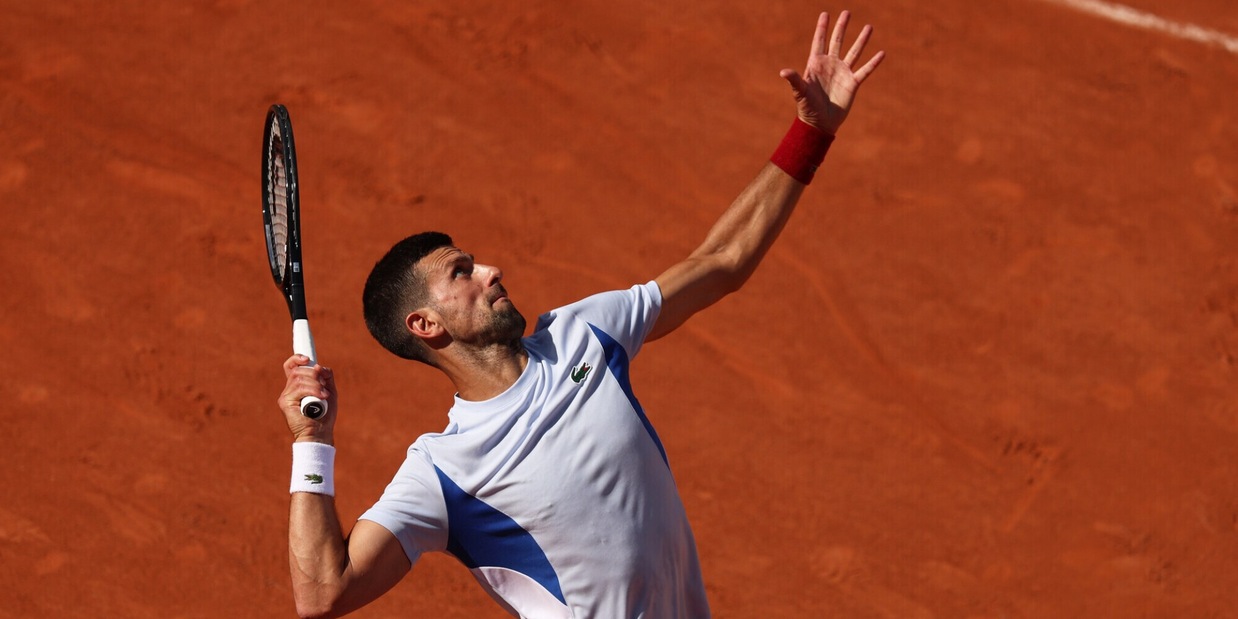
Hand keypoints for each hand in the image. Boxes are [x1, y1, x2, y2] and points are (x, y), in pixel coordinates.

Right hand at [278, 355, 338, 443]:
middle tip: (324, 386)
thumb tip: (319, 366)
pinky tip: (321, 398)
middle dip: (314, 374)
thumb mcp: (329, 391)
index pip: (291, 367)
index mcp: (298, 386)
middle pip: (298, 371)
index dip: (296, 359)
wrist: (320, 433)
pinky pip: (299, 388)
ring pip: (299, 378)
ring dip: (316, 384)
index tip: (307, 359)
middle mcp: (289, 390)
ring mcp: (286, 396)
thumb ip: (326, 377)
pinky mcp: (285, 403)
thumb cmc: (325, 415)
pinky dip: (313, 390)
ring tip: (324, 395)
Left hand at [780, 11, 884, 134]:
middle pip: (837, 41)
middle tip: (847, 12)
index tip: (825, 14)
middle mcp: (830, 65)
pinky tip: (881, 53)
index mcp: (816, 64)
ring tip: (869, 26)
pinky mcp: (853, 83)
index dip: (822, 28)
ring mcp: (842, 73)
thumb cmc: (807, 108)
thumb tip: (783, 72)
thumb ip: (795, 80)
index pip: (819, 41)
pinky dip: (873, 62)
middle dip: (841, 27)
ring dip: (861, 40)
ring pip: (854, 52)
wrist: (820, 124)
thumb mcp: (800, 92)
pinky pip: (865, 70)